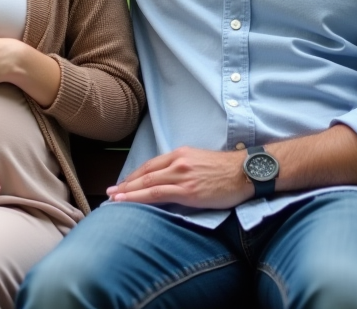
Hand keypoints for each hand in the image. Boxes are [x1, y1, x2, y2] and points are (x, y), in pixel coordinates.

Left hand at [106, 147, 253, 209]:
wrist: (246, 172)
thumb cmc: (228, 171)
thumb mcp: (201, 163)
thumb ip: (184, 169)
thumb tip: (171, 181)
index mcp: (181, 154)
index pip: (150, 165)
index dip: (134, 175)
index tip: (122, 183)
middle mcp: (178, 162)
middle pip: (145, 174)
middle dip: (125, 184)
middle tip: (110, 192)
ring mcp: (182, 176)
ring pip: (147, 183)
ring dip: (127, 192)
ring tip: (113, 199)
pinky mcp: (188, 190)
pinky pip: (157, 194)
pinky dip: (139, 198)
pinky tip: (128, 202)